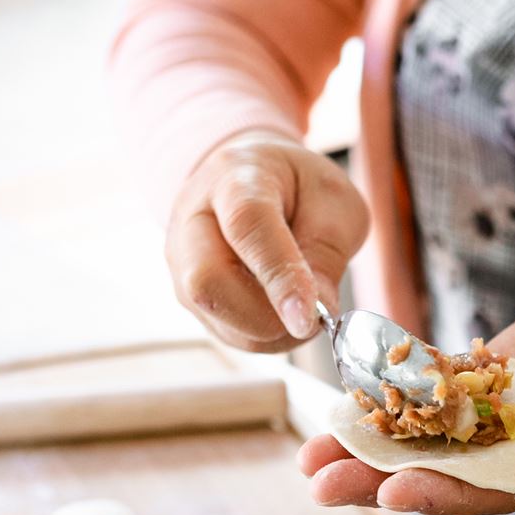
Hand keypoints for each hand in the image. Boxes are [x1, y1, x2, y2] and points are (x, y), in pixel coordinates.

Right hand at [167, 130, 369, 351]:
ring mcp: (182, 261)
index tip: (307, 319)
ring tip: (303, 308)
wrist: (246, 180)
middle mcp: (193, 218)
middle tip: (311, 319)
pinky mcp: (187, 296)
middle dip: (265, 317)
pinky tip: (283, 312)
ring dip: (271, 332)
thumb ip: (328, 250)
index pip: (247, 227)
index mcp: (234, 179)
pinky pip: (226, 332)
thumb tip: (317, 308)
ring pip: (218, 318)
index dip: (278, 277)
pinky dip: (264, 336)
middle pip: (207, 281)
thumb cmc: (294, 188)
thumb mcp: (333, 200)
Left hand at [298, 273, 514, 514]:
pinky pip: (430, 398)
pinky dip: (386, 403)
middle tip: (320, 483)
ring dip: (369, 451)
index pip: (497, 487)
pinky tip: (340, 407)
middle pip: (446, 475)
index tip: (395, 491)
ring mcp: (499, 417)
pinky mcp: (486, 382)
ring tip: (310, 458)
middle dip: (380, 482)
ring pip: (427, 442)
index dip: (446, 492)